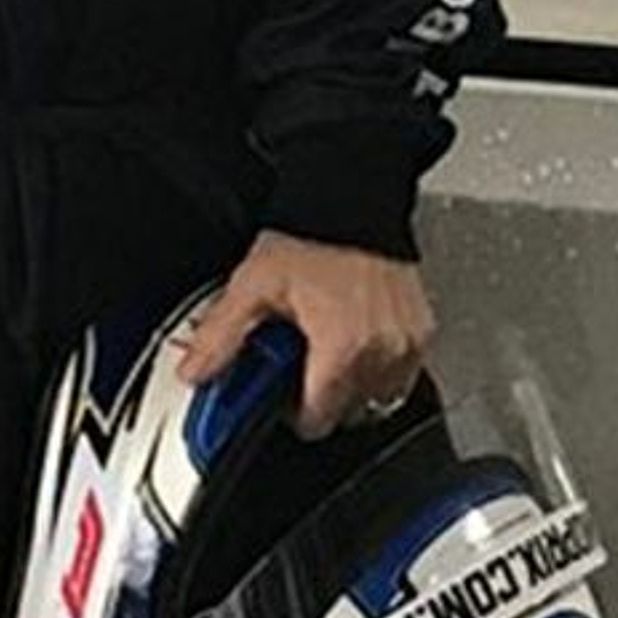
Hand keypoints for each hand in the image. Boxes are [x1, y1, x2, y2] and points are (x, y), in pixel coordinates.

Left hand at [177, 231, 434, 439]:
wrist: (354, 197)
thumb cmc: (312, 235)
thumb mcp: (254, 285)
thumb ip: (221, 336)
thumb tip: (195, 371)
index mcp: (342, 349)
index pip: (316, 420)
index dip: (289, 410)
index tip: (278, 389)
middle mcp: (381, 353)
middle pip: (344, 412)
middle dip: (317, 394)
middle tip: (298, 359)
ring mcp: (406, 344)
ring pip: (375, 398)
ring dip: (349, 385)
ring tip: (326, 347)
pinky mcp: (422, 332)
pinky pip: (400, 375)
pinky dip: (377, 367)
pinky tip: (354, 340)